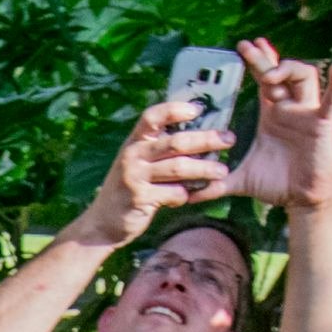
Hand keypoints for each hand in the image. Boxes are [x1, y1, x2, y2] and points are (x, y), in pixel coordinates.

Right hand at [73, 97, 234, 249]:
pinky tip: (188, 196)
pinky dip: (185, 195)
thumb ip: (161, 150)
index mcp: (134, 141)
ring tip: (222, 172)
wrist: (102, 223)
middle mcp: (132, 155)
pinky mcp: (139, 198)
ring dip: (204, 169)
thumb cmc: (129, 188)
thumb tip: (199, 138)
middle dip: (206, 139)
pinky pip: (172, 193)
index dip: (176, 110)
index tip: (198, 109)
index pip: (153, 116)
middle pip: (176, 142)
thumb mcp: (138, 162)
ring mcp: (134, 177)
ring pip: (178, 167)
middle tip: (229, 139)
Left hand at [221, 37, 331, 210]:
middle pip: (280, 71)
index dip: (256, 61)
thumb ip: (216, 184)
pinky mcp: (323, 123)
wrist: (305, 199)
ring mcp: (308, 113)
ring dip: (289, 69)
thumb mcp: (242, 180)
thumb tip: (190, 196)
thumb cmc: (279, 184)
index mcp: (273, 113)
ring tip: (270, 75)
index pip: (264, 79)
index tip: (242, 47)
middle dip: (265, 58)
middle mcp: (291, 107)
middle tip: (247, 46)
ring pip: (306, 76)